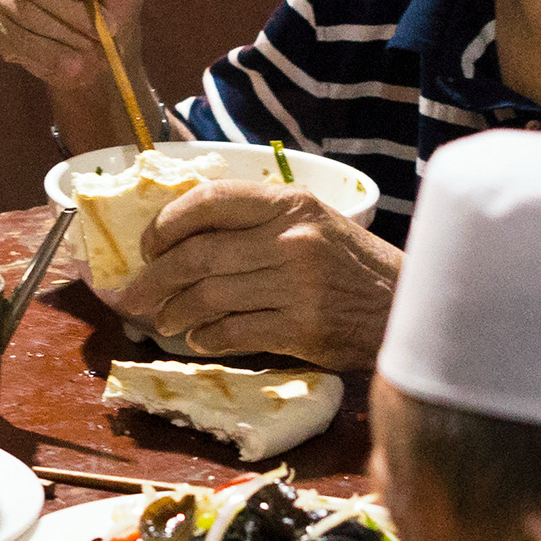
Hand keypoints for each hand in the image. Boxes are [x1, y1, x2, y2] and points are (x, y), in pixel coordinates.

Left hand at [112, 185, 402, 369]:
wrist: (408, 306)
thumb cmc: (353, 266)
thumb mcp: (313, 224)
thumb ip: (257, 225)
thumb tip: (181, 242)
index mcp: (290, 204)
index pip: (208, 201)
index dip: (166, 224)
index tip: (146, 246)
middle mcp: (291, 239)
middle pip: (197, 256)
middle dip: (153, 279)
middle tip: (132, 297)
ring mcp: (297, 285)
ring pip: (209, 296)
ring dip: (175, 313)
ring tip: (164, 321)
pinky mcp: (302, 328)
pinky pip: (234, 332)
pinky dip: (207, 338)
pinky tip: (199, 340)